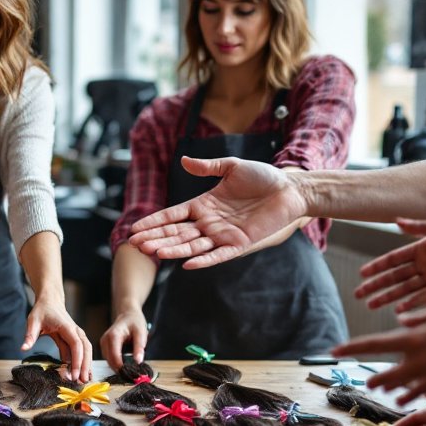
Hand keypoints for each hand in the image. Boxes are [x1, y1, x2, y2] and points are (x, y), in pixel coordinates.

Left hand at [23, 297, 92, 382]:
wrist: (50, 301)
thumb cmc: (42, 310)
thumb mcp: (33, 321)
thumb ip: (29, 336)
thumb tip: (23, 349)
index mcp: (67, 327)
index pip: (76, 345)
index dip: (77, 360)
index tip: (74, 374)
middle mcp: (75, 331)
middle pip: (85, 349)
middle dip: (85, 366)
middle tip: (81, 382)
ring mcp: (76, 335)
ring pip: (86, 351)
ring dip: (85, 365)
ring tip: (83, 381)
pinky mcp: (74, 339)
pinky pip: (79, 352)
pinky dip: (80, 362)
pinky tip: (79, 373)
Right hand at [101, 306, 147, 369]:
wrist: (128, 314)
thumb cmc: (134, 321)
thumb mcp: (141, 333)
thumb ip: (139, 347)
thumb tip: (138, 362)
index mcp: (114, 335)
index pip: (114, 355)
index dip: (122, 367)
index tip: (132, 374)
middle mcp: (105, 339)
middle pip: (109, 360)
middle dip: (120, 369)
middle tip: (133, 375)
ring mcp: (103, 343)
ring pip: (108, 361)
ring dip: (117, 367)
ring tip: (130, 371)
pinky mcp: (104, 346)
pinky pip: (108, 358)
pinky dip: (116, 363)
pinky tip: (125, 366)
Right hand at [127, 157, 305, 268]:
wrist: (290, 188)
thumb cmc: (262, 177)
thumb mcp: (232, 167)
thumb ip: (208, 167)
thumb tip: (184, 160)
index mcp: (203, 204)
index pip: (172, 215)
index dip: (154, 222)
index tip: (135, 229)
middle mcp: (209, 222)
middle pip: (176, 233)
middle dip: (156, 238)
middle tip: (135, 244)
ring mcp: (223, 234)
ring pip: (192, 245)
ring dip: (173, 249)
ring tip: (153, 252)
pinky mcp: (239, 243)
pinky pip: (218, 255)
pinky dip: (203, 260)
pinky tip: (187, 265)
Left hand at [332, 304, 425, 405]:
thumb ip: (418, 317)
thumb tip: (400, 320)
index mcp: (414, 338)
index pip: (374, 344)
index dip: (351, 347)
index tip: (334, 350)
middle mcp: (419, 360)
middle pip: (386, 375)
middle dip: (375, 379)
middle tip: (369, 381)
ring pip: (404, 389)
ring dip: (394, 390)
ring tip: (387, 390)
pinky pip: (425, 394)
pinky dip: (417, 394)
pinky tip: (412, 395)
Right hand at [356, 218, 425, 311]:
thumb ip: (421, 227)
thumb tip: (397, 222)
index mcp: (421, 248)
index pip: (393, 259)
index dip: (377, 266)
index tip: (362, 274)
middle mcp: (424, 264)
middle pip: (394, 277)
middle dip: (376, 285)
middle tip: (359, 294)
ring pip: (405, 290)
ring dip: (389, 297)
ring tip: (372, 305)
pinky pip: (425, 298)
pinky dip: (412, 304)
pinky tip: (399, 311)